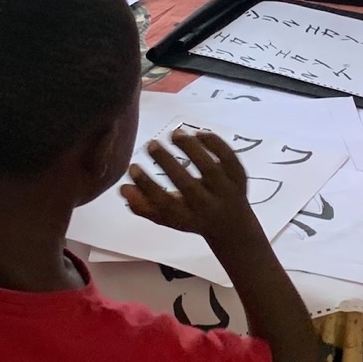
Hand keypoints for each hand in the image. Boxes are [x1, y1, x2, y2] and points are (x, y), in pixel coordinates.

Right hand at [122, 127, 261, 252]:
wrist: (233, 228)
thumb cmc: (191, 218)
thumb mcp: (167, 218)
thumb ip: (143, 206)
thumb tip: (123, 188)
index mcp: (187, 219)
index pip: (165, 204)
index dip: (147, 186)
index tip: (132, 167)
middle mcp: (208, 207)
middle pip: (187, 186)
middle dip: (167, 163)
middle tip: (151, 144)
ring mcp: (227, 192)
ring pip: (210, 169)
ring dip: (191, 149)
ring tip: (174, 133)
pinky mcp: (240, 178)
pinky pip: (230, 159)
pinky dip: (216, 144)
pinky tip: (198, 133)